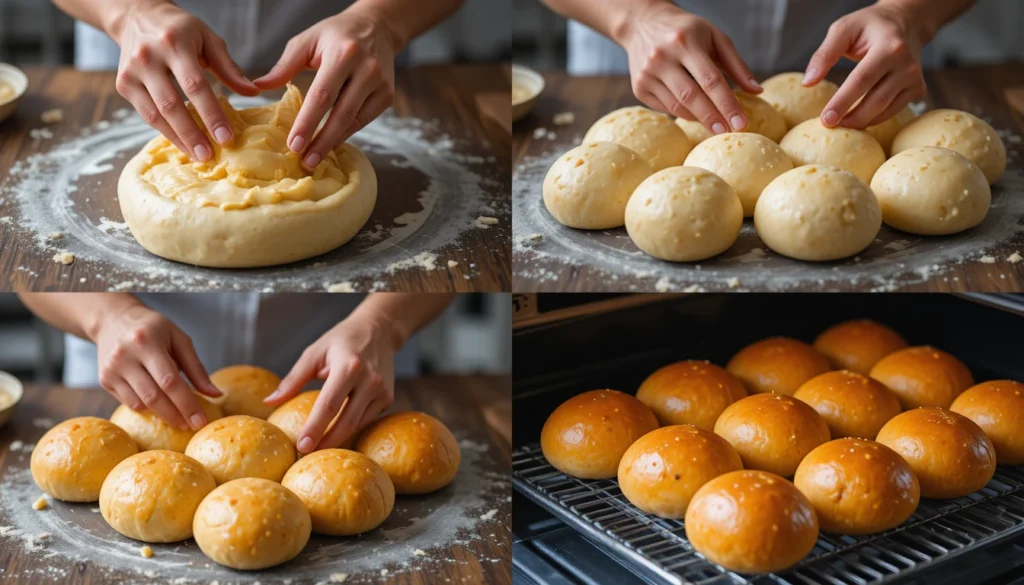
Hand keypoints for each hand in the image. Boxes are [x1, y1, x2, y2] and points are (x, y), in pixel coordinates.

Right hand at [93, 302, 220, 430]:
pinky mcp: (104, 380)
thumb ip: (196, 368)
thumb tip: (215, 395)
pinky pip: (129, 403)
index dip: (186, 404)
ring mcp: (111, 370)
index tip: (200, 421)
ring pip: (140, 404)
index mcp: (147, 342)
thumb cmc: (153, 328)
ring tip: (179, 416)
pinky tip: (158, 404)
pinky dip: (147, 407)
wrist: (113, 319)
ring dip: (162, 414)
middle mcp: (125, 356)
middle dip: (176, 415)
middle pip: (153, 397)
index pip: (169, 381)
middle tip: (192, 426)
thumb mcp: (179, 339)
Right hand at [109, 1, 258, 160]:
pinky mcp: (124, 84)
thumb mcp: (208, 38)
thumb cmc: (180, 30)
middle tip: (210, 156)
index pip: (195, 85)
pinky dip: (165, 131)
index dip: (211, 114)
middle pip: (171, 104)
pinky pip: (145, 114)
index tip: (226, 137)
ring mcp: (132, 72)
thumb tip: (252, 92)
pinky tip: (182, 143)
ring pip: (155, 114)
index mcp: (174, 43)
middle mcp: (149, 57)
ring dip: (178, 138)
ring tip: (198, 155)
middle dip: (192, 133)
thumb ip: (229, 67)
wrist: (137, 16)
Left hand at [254, 7, 396, 169]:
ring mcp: (381, 84)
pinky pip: (364, 120)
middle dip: (322, 141)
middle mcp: (366, 70)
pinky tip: (331, 143)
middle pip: (342, 114)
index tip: (294, 145)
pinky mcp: (387, 96)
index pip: (323, 95)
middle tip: (305, 162)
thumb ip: (284, 65)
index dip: (308, 122)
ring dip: (334, 142)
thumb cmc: (336, 35)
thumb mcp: (307, 41)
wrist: (377, 27)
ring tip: (315, 159)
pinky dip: (347, 133)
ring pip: (355, 121)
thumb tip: (258, 87)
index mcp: (343, 54)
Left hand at [265, 312, 397, 453]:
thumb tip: (269, 402)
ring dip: (337, 439)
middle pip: (346, 422)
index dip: (314, 428)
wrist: (379, 330)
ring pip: (357, 425)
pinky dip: (349, 428)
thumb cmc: (342, 340)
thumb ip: (293, 379)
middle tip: (305, 454)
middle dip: (326, 442)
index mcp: (349, 367)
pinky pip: (365, 420)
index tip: (301, 446)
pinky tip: (335, 434)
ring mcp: (382, 391)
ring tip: (317, 447)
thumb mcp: (314, 352)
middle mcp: (369, 380)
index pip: (329, 405)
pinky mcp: (388, 398)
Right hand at [616, 3, 760, 133]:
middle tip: (728, 132)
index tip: (741, 123)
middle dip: (712, 117)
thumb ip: (736, 64)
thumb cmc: (685, 30)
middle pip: (691, 96)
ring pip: (676, 106)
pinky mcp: (638, 87)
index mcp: (685, 41)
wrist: (642, 24)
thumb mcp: (714, 36)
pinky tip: (694, 113)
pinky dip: (683, 113)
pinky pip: (665, 108)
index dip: (727, 104)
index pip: (710, 79)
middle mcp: (662, 57)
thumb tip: (756, 91)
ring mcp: (647, 74)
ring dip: (698, 118)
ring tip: (715, 124)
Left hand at [804, 3, 926, 128]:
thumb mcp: (843, 29)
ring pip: (886, 111)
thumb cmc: (870, 26)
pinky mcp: (918, 90)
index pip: (862, 80)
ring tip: (840, 123)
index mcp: (890, 47)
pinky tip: (857, 118)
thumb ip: (824, 54)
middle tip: (829, 126)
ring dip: (861, 122)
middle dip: (851, 118)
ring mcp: (915, 79)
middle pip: (876, 101)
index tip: (825, 120)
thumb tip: (807, 83)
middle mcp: (907, 65)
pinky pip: (893, 111)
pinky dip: (873, 119)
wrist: (907, 23)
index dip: (842, 102)